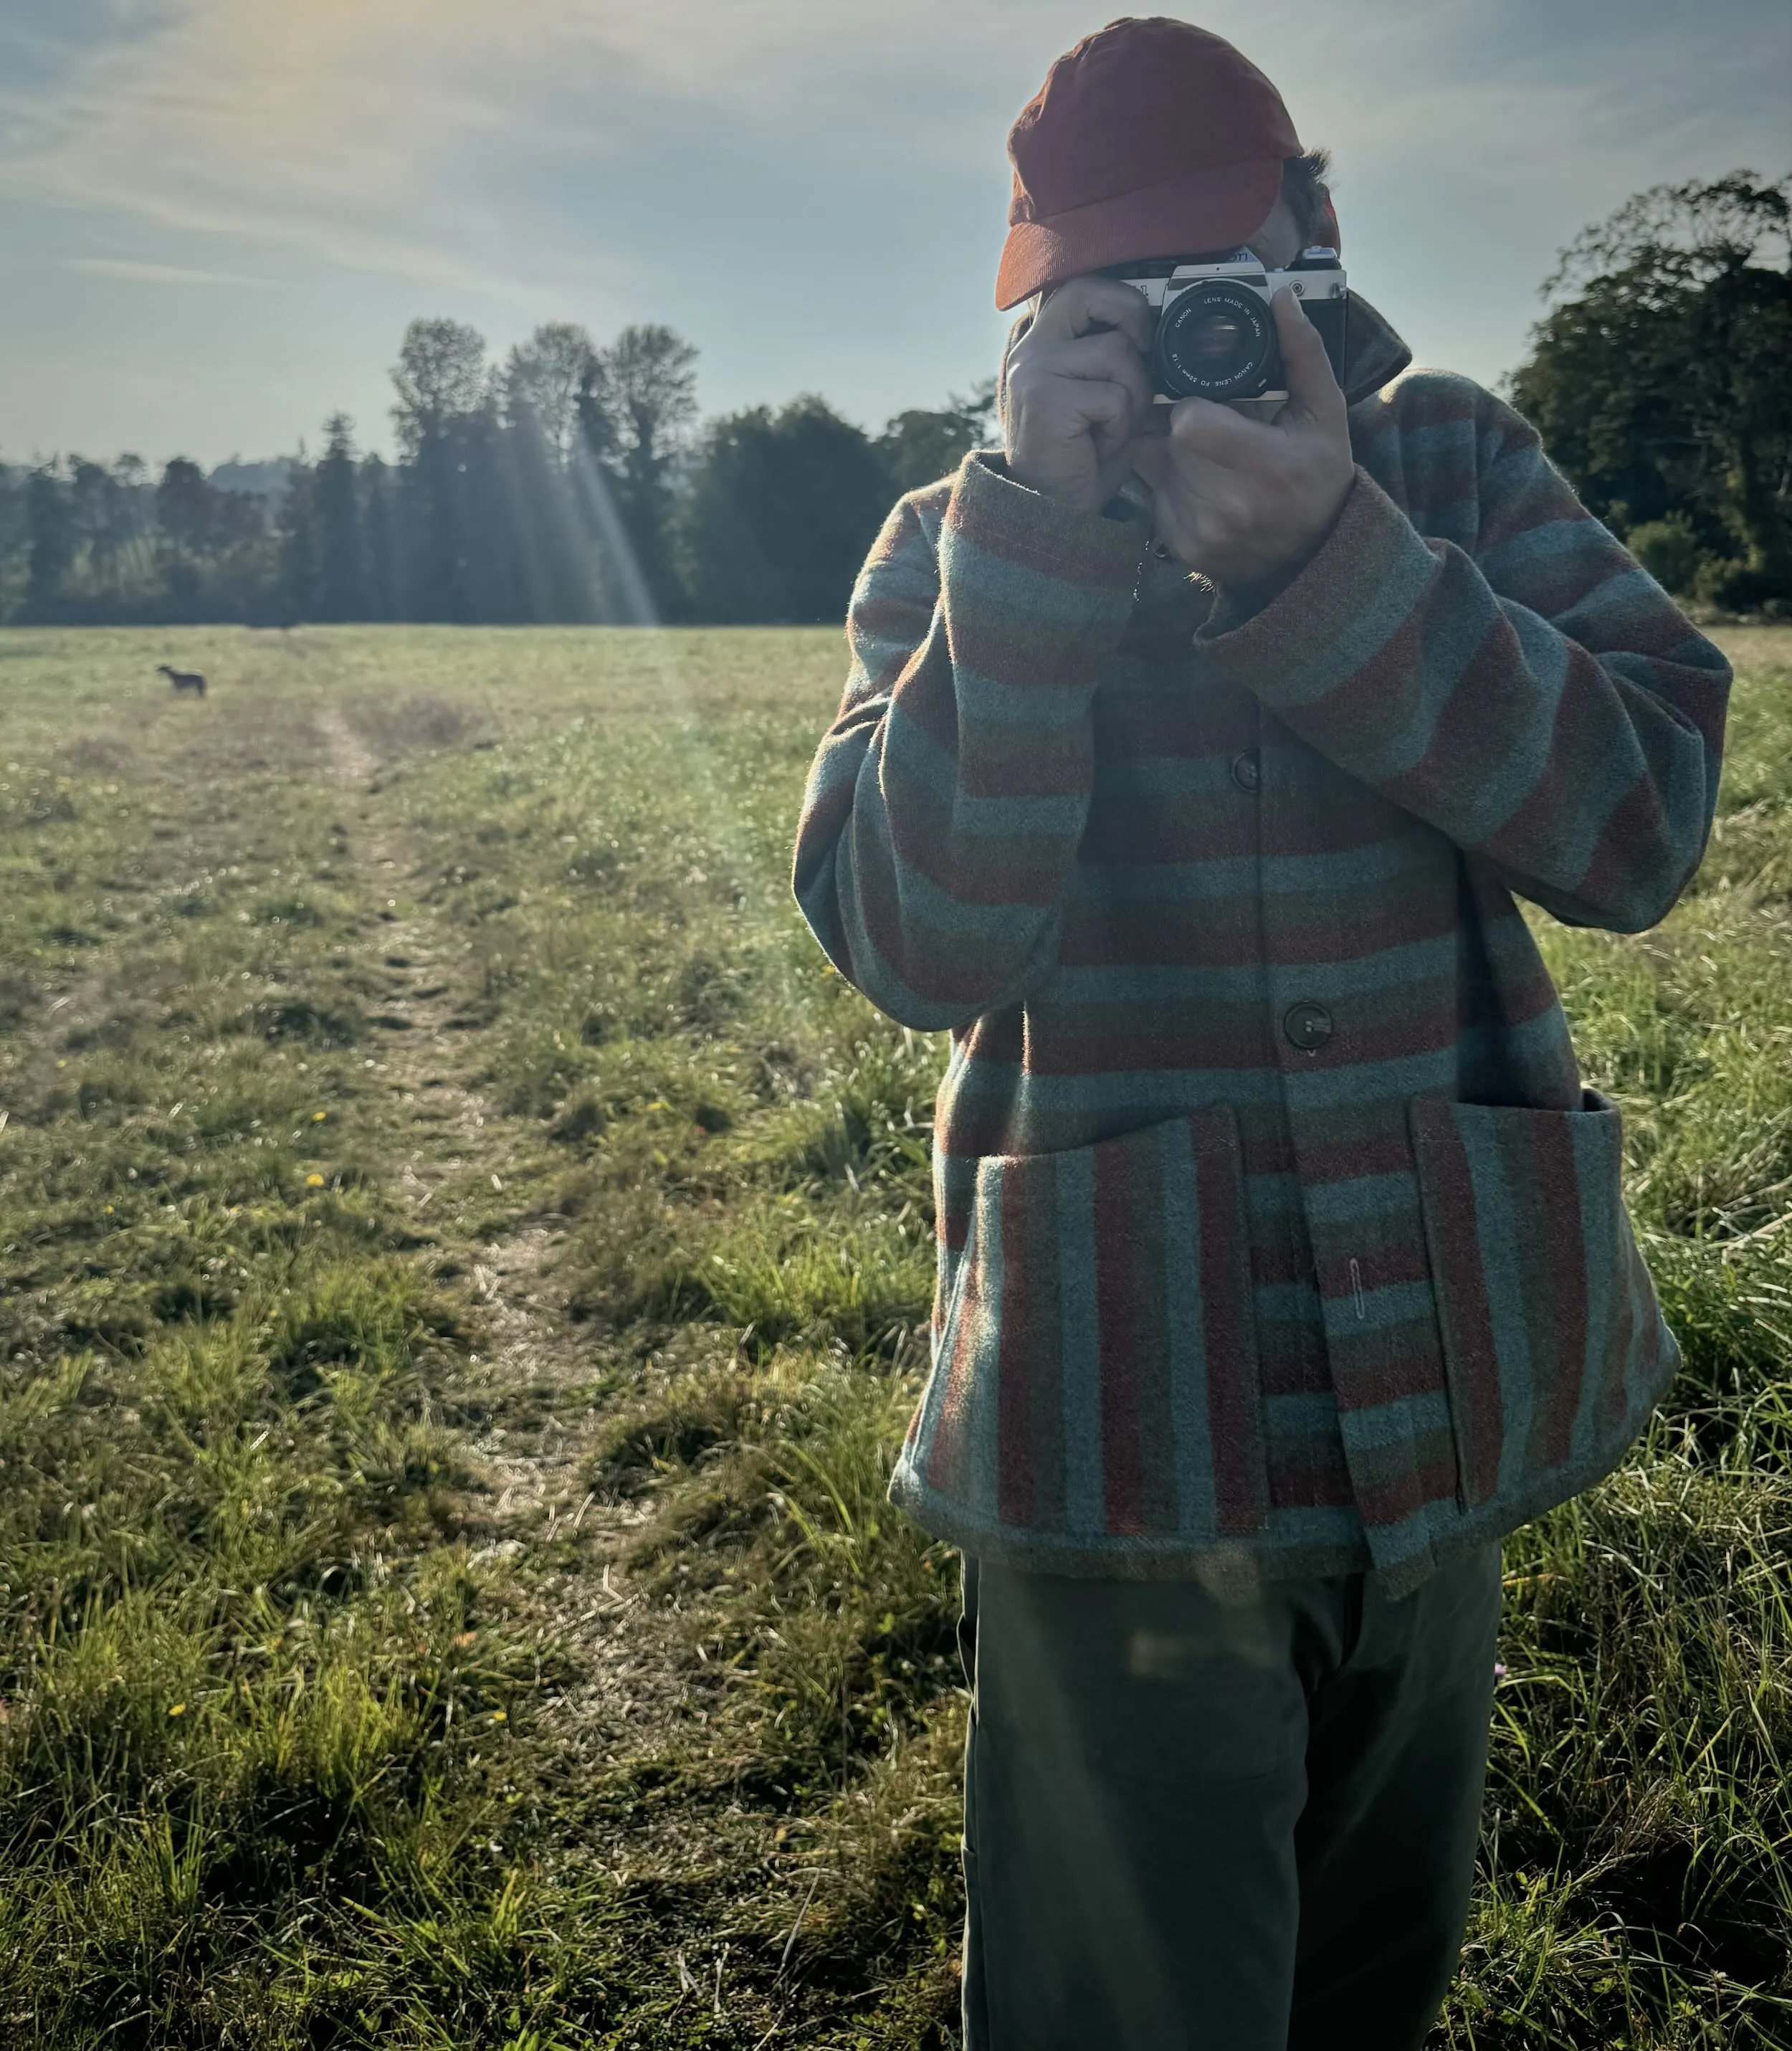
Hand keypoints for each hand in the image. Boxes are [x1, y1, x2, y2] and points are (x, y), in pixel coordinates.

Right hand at [1003, 276, 1156, 512]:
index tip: (1139, 334)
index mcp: (1041, 343)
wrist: (1052, 513)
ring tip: (1111, 427)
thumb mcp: (1100, 394)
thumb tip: (1158, 330)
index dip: (1119, 301)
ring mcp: (1034, 373)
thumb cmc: (1080, 457)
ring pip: (1117, 354)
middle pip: (1090, 294)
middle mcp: (1030, 350)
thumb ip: (1115, 357)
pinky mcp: (1047, 401)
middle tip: (1143, 354)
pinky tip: (1099, 445)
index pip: (1080, 288)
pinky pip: (1114, 396)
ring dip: (1132, 395)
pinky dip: (1120, 426)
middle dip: (1131, 318)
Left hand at [1131, 288, 1354, 588]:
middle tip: (1217, 435)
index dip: (1193, 407)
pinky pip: (1155, 500)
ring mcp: (1199, 532)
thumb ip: (1302, 353)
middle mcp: (1223, 505)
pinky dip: (1171, 489)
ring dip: (1174, 458)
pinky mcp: (1183, 549)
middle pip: (1167, 442)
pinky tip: (1206, 491)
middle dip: (1184, 430)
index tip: (1214, 408)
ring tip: (1214, 463)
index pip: (1187, 422)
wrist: (1315, 553)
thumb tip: (1281, 298)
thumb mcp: (1324, 412)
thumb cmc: (1320, 477)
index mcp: (1260, 465)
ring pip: (1156, 469)